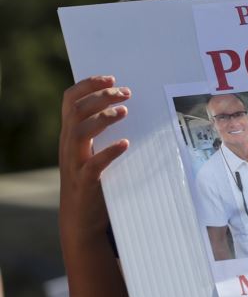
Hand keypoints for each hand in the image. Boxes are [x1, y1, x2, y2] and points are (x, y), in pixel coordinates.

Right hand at [59, 75, 130, 250]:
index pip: (70, 100)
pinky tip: (125, 144)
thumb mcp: (92, 150)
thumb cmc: (94, 179)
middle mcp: (68, 145)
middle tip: (126, 93)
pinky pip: (93, 165)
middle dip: (101, 96)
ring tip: (124, 112)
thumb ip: (102, 130)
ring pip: (78, 132)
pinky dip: (108, 152)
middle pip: (76, 111)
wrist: (81, 219)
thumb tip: (130, 105)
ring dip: (102, 118)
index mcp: (71, 134)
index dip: (88, 84)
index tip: (111, 77)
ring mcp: (75, 164)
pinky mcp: (85, 182)